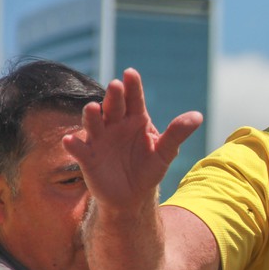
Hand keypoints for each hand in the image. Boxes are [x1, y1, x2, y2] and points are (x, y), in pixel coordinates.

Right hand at [63, 68, 202, 209]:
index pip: (134, 99)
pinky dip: (74, 145)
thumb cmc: (149, 168)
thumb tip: (198, 116)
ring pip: (94, 123)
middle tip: (116, 86)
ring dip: (91, 116)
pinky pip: (79, 150)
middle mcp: (116, 125)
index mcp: (136, 120)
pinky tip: (70, 140)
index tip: (131, 73)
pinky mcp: (88, 157)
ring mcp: (100, 140)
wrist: (132, 195)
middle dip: (114, 96)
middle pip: (114, 107)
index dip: (132, 86)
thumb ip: (177, 133)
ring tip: (92, 108)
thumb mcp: (165, 152)